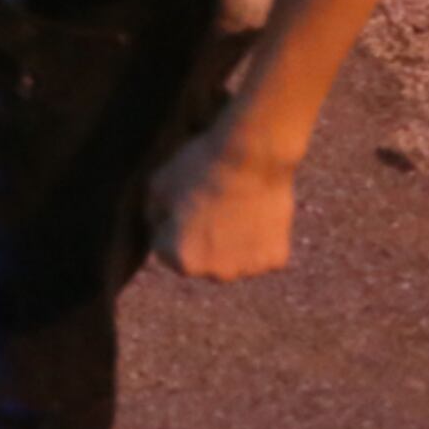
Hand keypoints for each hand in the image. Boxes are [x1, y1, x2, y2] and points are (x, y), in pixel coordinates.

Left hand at [147, 128, 298, 281]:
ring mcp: (247, 269)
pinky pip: (260, 252)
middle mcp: (215, 274)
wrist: (252, 154)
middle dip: (201, 238)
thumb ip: (154, 216)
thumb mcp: (157, 186)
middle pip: (201, 259)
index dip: (170, 223)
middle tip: (212, 204)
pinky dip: (258, 238)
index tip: (183, 202)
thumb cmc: (201, 167)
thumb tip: (159, 229)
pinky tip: (256, 212)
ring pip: (232, 258)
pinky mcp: (275, 259)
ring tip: (235, 206)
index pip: (165, 249)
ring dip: (230, 241)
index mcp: (181, 260)